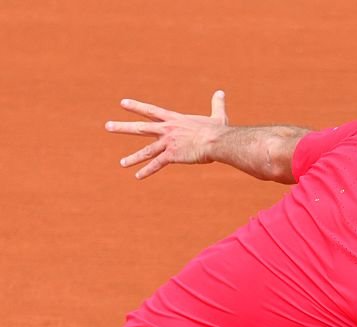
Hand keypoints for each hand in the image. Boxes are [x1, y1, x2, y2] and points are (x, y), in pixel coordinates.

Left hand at [105, 90, 228, 178]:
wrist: (217, 141)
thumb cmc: (218, 130)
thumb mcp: (217, 115)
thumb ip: (217, 104)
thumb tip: (221, 92)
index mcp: (175, 120)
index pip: (151, 111)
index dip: (137, 107)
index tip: (123, 103)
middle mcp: (167, 130)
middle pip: (140, 128)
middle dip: (123, 127)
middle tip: (108, 126)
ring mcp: (168, 143)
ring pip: (146, 150)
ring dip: (133, 157)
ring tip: (121, 163)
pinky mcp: (172, 155)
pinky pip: (157, 164)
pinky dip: (147, 171)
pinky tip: (138, 176)